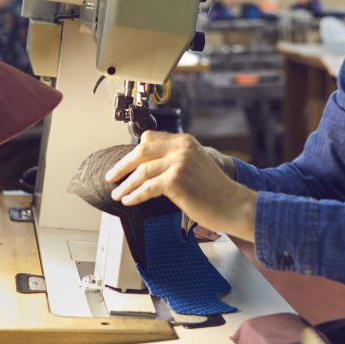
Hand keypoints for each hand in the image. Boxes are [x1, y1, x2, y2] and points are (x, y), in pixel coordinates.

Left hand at [106, 131, 256, 240]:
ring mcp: (179, 162)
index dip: (133, 152)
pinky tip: (128, 200)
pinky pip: (147, 188)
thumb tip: (148, 167)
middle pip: (141, 152)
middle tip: (112, 176)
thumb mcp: (195, 164)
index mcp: (185, 141)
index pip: (150, 139)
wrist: (232, 204)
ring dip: (126, 184)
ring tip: (117, 194)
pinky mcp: (176, 180)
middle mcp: (181, 147)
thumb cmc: (215, 190)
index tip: (124, 163)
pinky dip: (134, 195)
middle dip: (123, 166)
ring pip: (142, 171)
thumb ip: (175, 159)